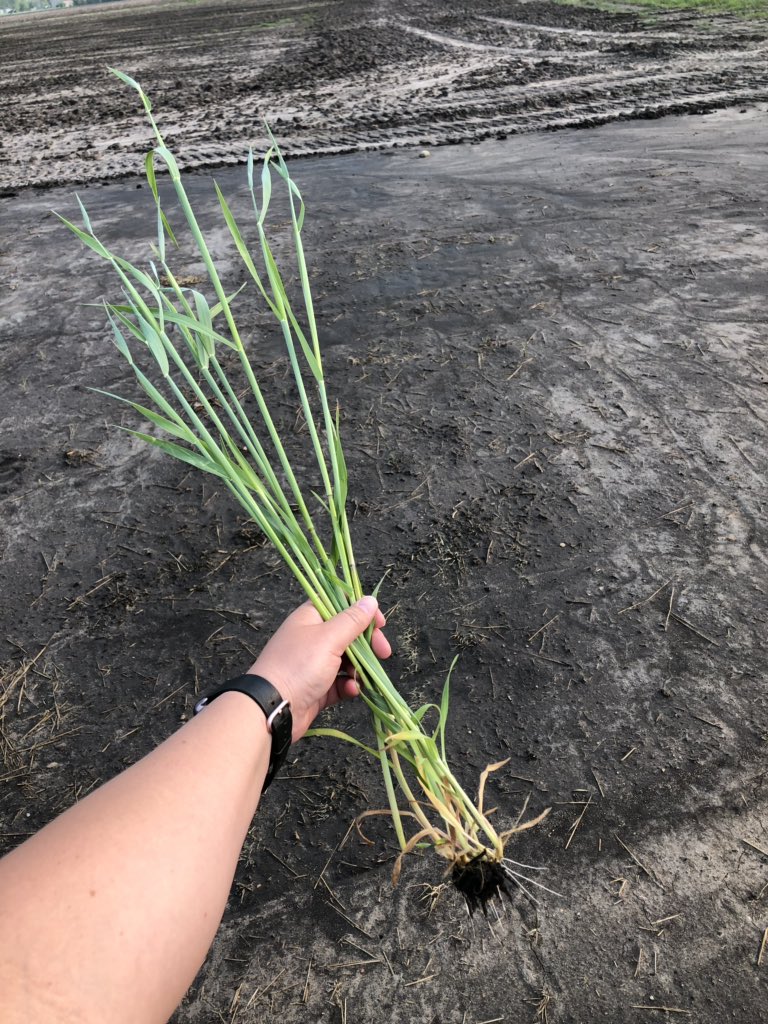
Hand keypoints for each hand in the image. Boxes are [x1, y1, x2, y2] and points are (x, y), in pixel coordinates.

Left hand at [248, 596, 390, 741]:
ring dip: (359, 668)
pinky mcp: (317, 687)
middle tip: (384, 653)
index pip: (340, 604)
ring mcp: (314, 664)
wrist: (273, 709)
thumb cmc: (298, 666)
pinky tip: (351, 690)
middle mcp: (312, 638)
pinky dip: (348, 686)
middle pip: (348, 633)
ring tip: (360, 676)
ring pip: (347, 660)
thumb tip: (370, 600)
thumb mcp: (329, 638)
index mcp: (311, 618)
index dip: (361, 611)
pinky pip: (340, 682)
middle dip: (367, 644)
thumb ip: (352, 620)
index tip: (380, 624)